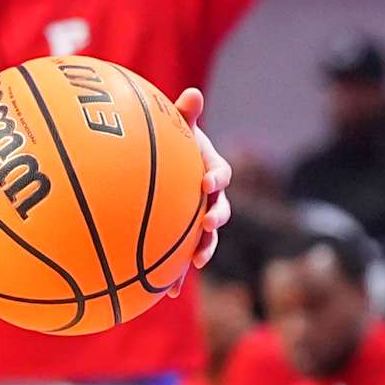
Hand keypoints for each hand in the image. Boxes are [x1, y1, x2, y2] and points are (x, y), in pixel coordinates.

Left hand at [169, 87, 230, 298]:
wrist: (165, 167)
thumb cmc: (171, 143)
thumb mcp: (176, 128)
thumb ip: (184, 115)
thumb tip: (193, 93)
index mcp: (210, 169)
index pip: (220, 173)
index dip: (217, 177)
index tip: (207, 181)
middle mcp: (210, 197)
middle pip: (220, 209)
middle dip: (216, 218)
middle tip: (207, 223)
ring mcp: (199, 218)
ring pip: (207, 237)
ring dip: (204, 248)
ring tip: (196, 261)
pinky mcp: (185, 237)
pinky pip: (183, 256)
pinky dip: (177, 273)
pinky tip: (166, 292)